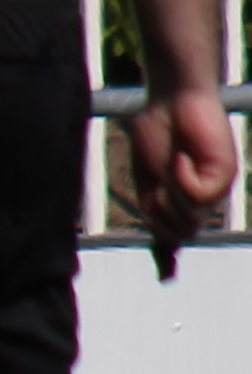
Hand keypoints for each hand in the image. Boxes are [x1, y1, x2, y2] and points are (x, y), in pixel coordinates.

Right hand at [124, 83, 237, 279]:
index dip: (168, 256)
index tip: (166, 277)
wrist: (172, 97)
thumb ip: (154, 212)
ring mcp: (216, 186)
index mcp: (182, 198)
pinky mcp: (225, 174)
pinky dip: (183, 179)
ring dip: (171, 193)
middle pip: (179, 230)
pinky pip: (200, 196)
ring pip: (190, 216)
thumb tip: (165, 250)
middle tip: (157, 182)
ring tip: (171, 163)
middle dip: (160, 213)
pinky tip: (181, 158)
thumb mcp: (148, 180)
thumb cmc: (157, 132)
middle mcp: (203, 196)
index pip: (177, 233)